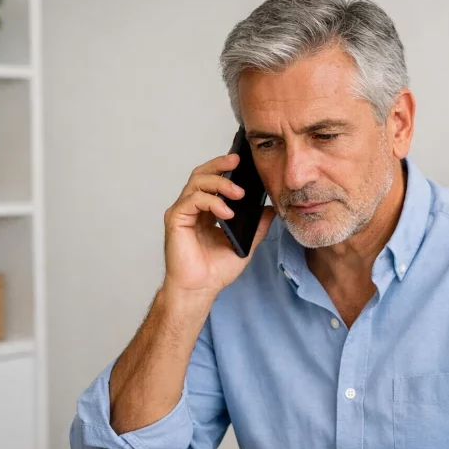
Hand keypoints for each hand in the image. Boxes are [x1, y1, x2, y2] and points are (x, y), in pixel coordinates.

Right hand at [163, 153, 275, 298]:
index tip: (243, 159)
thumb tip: (271, 210)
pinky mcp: (176, 220)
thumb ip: (257, 227)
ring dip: (220, 183)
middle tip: (238, 160)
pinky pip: (192, 200)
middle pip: (202, 173)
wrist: (200, 289)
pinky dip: (211, 202)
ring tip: (239, 193)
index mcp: (206, 210)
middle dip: (220, 164)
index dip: (225, 167)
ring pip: (197, 182)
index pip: (213, 179)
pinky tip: (226, 212)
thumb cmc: (215, 270)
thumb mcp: (245, 244)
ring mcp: (182, 212)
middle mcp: (192, 207)